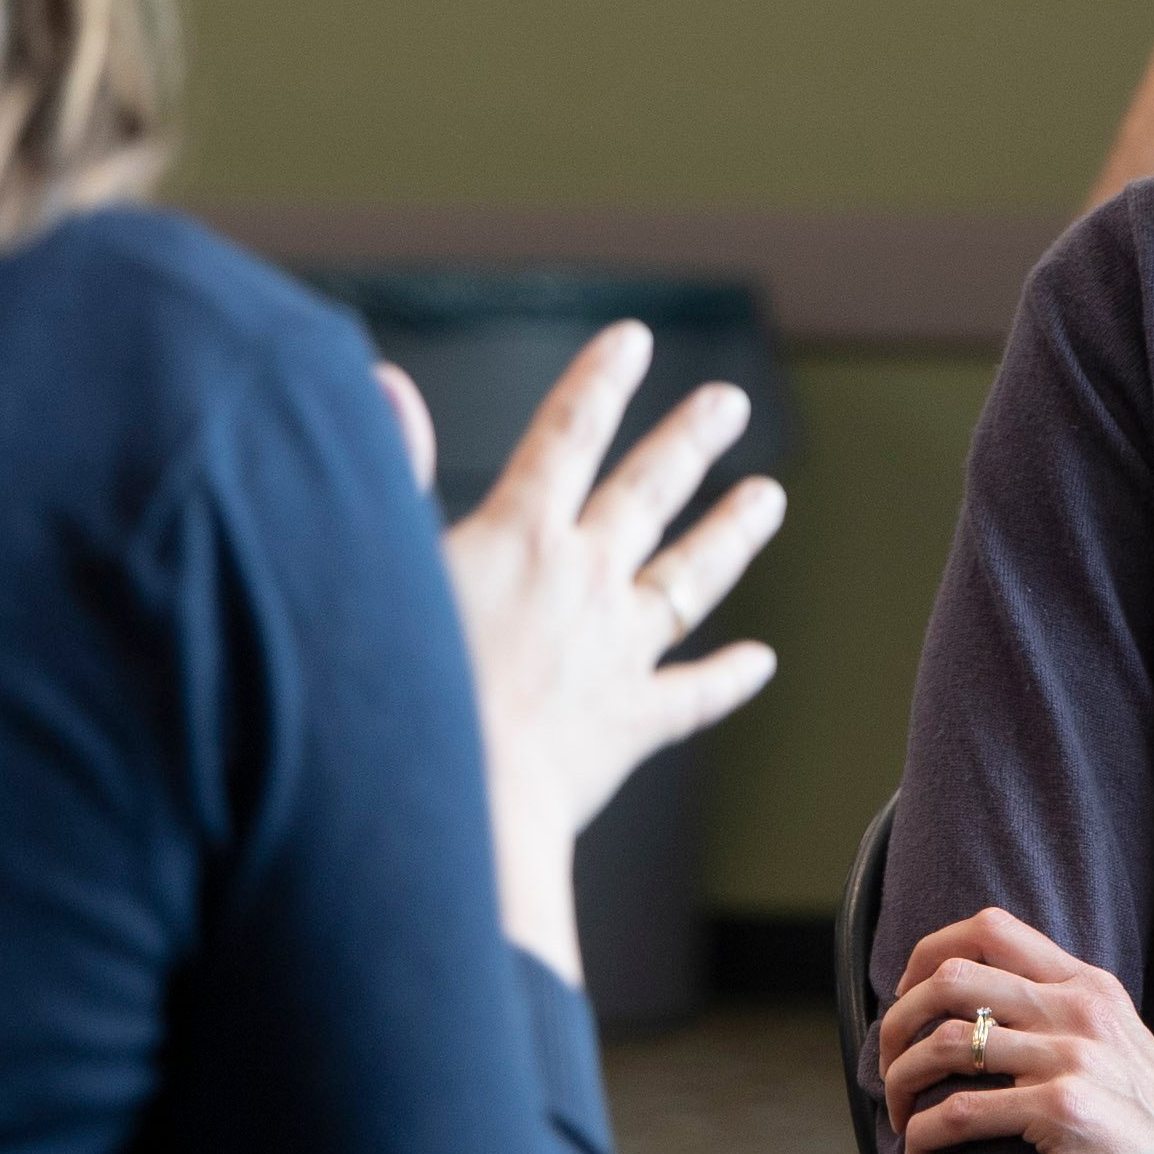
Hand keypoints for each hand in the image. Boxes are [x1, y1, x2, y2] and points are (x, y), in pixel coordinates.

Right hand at [383, 325, 781, 983]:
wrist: (457, 811)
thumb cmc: (395, 691)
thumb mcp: (382, 566)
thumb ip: (390, 468)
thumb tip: (386, 381)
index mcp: (519, 537)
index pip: (566, 436)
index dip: (597, 384)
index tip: (631, 342)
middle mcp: (582, 582)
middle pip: (646, 494)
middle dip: (688, 441)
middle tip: (729, 403)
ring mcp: (615, 653)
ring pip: (689, 580)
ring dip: (730, 536)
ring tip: (770, 497)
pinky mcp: (629, 725)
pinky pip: (692, 695)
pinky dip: (727, 677)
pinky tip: (761, 661)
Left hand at [874, 906, 1153, 1153]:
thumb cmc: (1148, 1120)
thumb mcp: (1117, 1042)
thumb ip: (1063, 1015)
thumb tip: (984, 1007)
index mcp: (1088, 986)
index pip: (990, 928)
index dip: (929, 953)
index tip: (907, 994)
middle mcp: (1077, 1010)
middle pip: (952, 980)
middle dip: (898, 1020)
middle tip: (888, 1063)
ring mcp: (1070, 1056)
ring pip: (944, 1044)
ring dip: (902, 1082)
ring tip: (899, 1116)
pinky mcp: (1060, 1109)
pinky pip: (960, 1111)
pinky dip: (923, 1135)